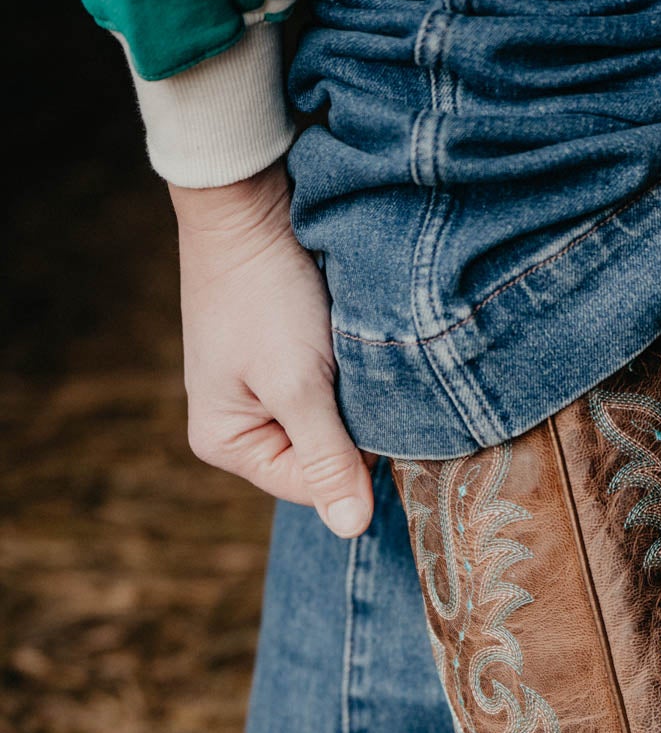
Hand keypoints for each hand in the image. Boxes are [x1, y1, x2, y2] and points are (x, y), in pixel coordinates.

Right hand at [170, 161, 373, 537]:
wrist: (251, 202)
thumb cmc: (265, 294)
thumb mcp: (298, 383)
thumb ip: (327, 458)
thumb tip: (353, 530)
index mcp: (225, 444)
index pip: (314, 488)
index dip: (352, 457)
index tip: (365, 407)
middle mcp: (242, 428)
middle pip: (325, 459)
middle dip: (351, 425)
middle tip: (357, 375)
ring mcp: (265, 395)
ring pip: (336, 425)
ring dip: (355, 397)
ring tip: (352, 356)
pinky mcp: (289, 363)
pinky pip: (335, 391)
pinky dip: (351, 373)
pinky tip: (352, 345)